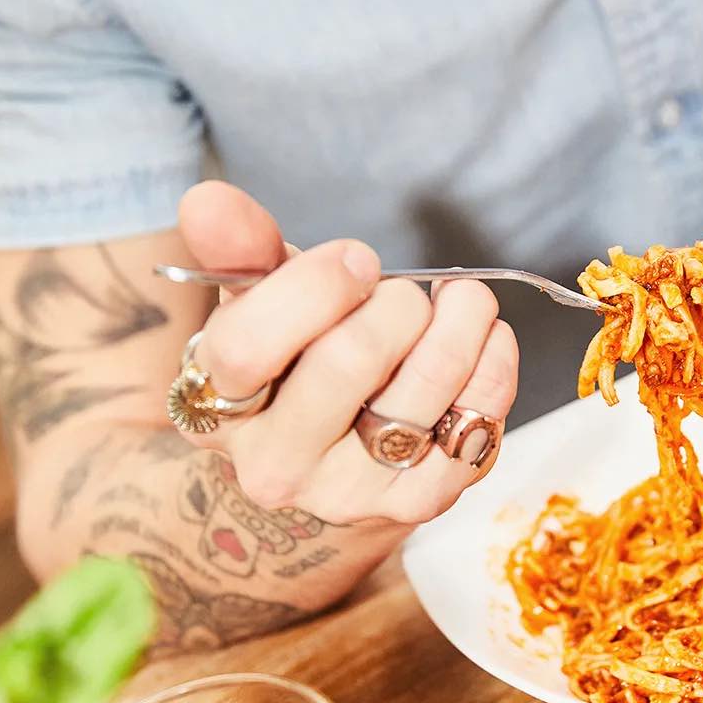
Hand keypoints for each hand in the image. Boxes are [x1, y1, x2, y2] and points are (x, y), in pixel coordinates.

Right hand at [174, 181, 518, 525]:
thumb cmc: (294, 369)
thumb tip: (207, 199)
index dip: (314, 284)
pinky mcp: (420, 502)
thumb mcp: (257, 307)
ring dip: (460, 320)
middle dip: (396, 301)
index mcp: (218, 409)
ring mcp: (350, 492)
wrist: (329, 467)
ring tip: (461, 302)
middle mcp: (277, 465)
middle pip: (350, 358)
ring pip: (426, 384)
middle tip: (405, 292)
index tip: (356, 259)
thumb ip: (235, 252)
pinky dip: (494, 363)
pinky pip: (478, 420)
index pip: (249, 346)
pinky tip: (484, 341)